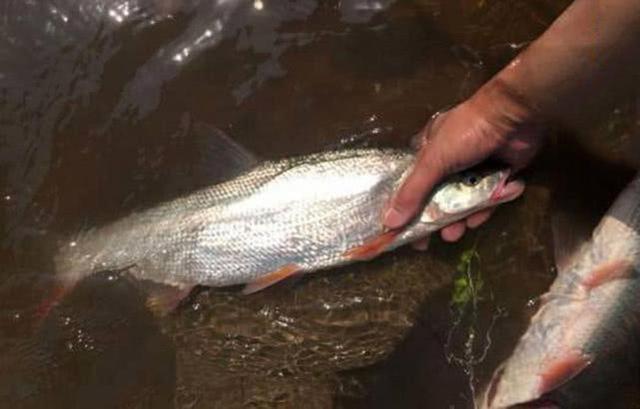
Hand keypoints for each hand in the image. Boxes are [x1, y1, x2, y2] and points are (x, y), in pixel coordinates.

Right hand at [384, 83, 543, 243]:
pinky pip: (487, 199)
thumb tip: (389, 222)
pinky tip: (480, 216)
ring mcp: (475, 169)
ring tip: (456, 233)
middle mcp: (449, 162)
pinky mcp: (498, 175)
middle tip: (430, 240)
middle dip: (435, 219)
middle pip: (438, 197)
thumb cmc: (466, 133)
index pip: (411, 184)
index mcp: (428, 152)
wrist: (514, 116)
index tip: (401, 230)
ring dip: (460, 219)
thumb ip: (413, 193)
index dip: (407, 207)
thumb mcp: (433, 161)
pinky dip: (484, 209)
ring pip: (464, 201)